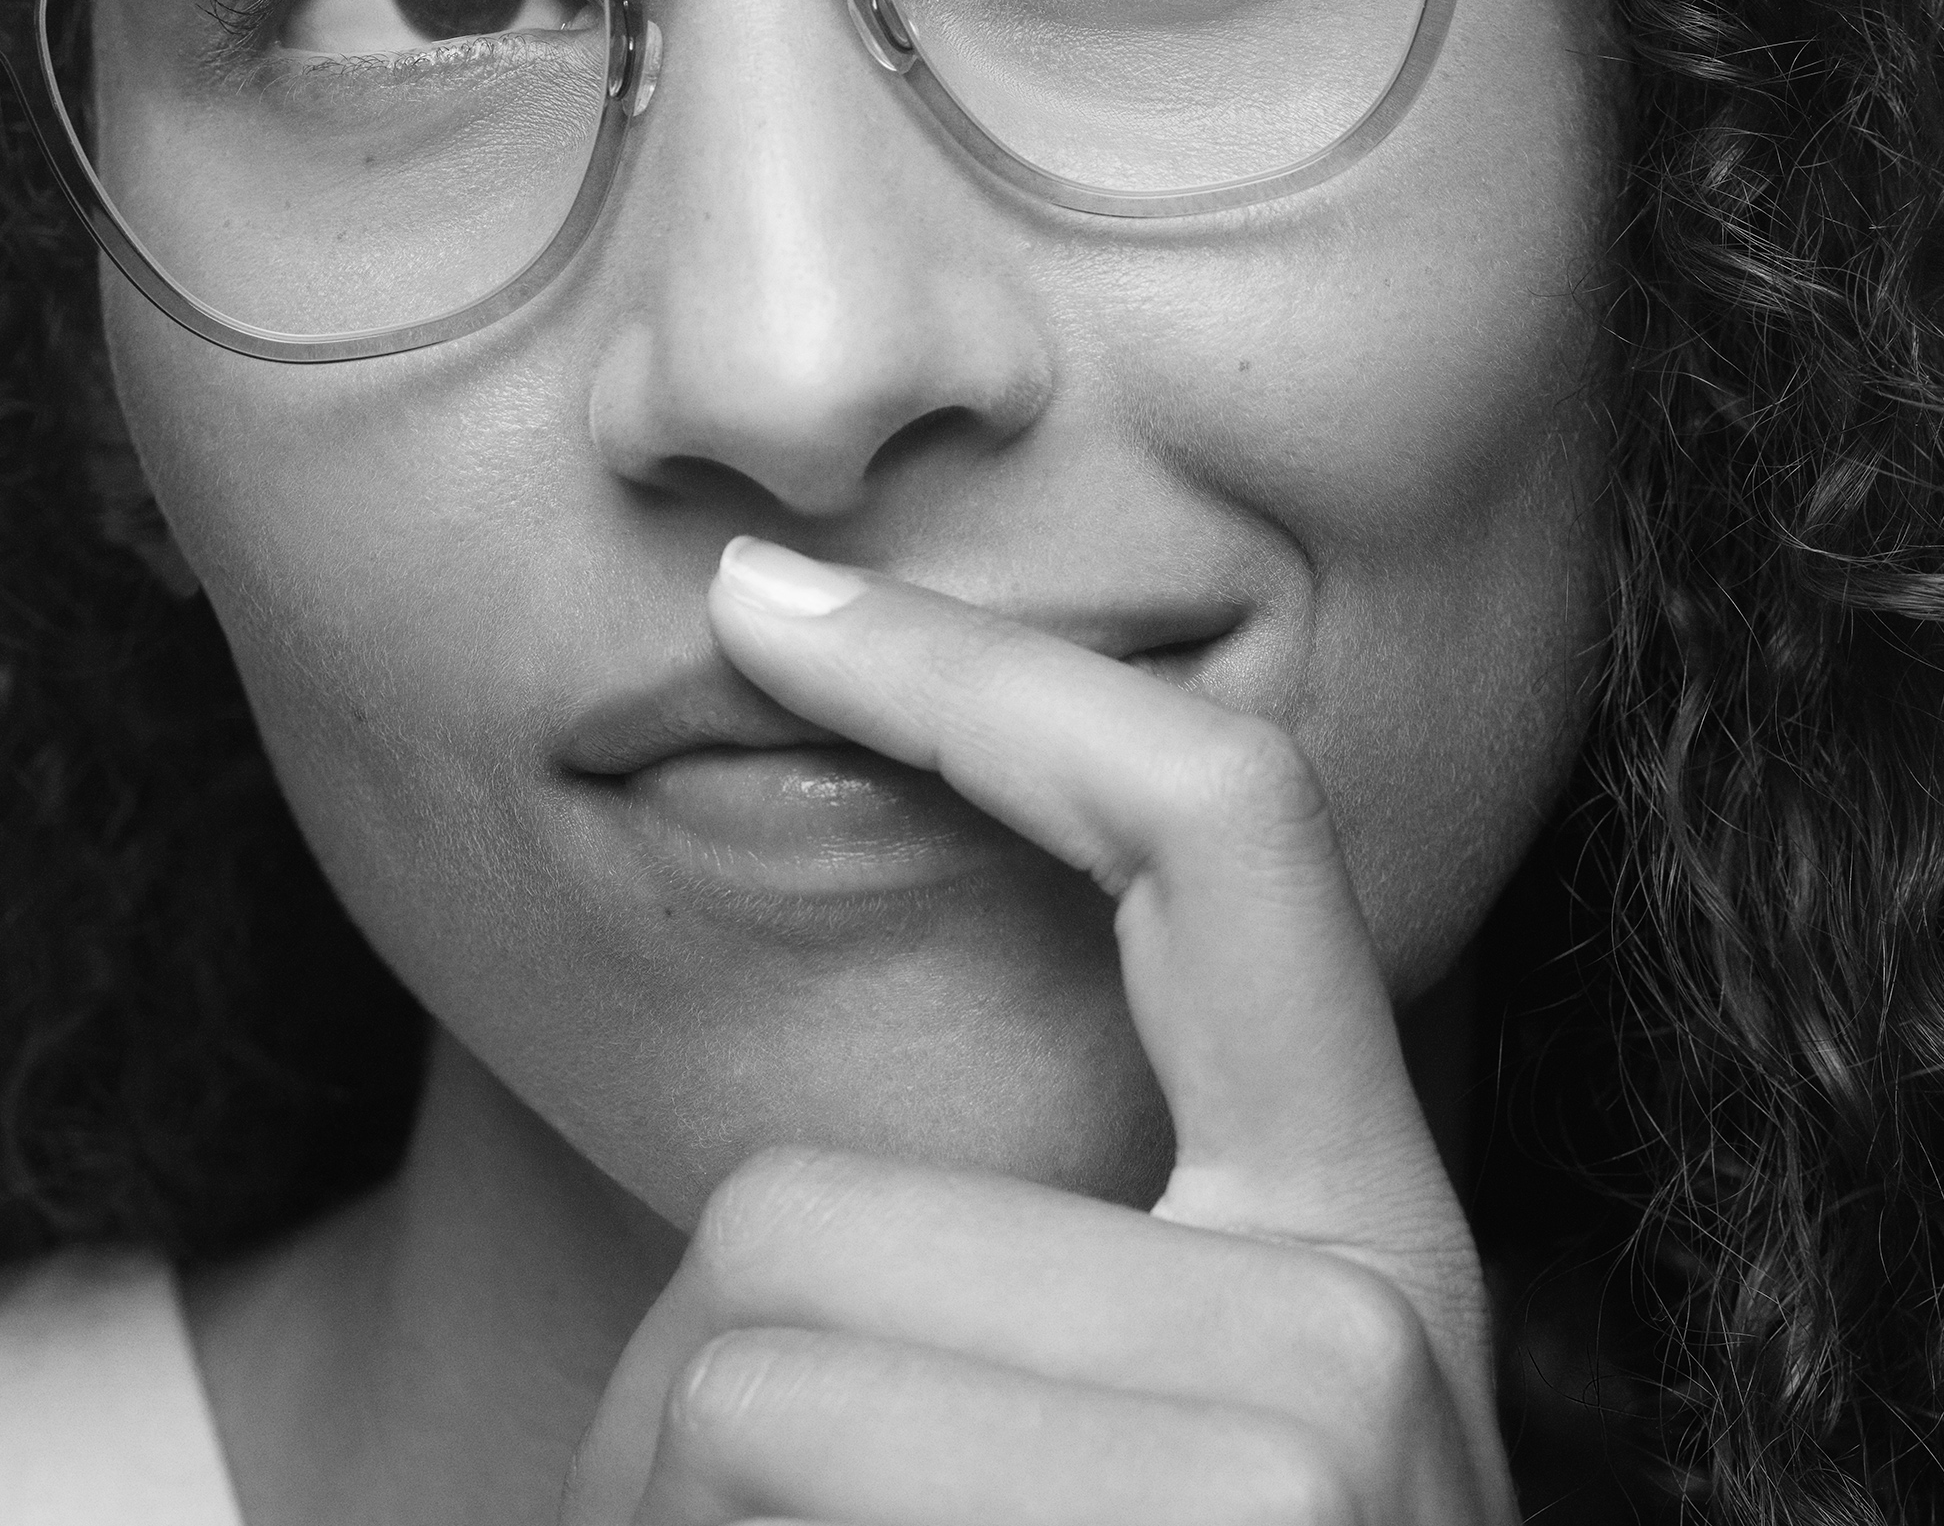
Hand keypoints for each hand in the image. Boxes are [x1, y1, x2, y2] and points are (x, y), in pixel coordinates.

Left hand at [560, 539, 1518, 1525]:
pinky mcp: (1220, 1520)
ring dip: (673, 1501)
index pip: (1213, 818)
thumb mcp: (1119, 1469)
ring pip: (754, 1337)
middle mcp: (1367, 1305)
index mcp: (1355, 1238)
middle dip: (687, 1397)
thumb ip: (1023, 1293)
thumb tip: (762, 1205)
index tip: (761, 605)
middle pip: (808, 1204)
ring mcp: (1307, 1431)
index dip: (985, 677)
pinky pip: (762, 1426)